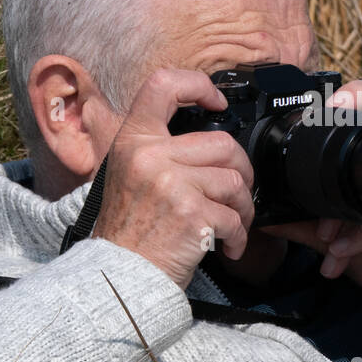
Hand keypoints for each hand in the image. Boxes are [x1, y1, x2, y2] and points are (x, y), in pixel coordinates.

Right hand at [93, 68, 254, 288]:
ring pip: (235, 180)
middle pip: (222, 142)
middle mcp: (149, 157)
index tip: (216, 103)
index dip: (198, 86)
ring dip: (243, 207)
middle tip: (236, 191)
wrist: (118, 276)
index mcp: (132, 141)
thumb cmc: (126, 231)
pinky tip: (226, 247)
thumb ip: (156, 149)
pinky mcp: (192, 215)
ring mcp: (171, 185)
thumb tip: (205, 132)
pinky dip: (238, 237)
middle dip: (240, 170)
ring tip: (231, 224)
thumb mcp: (126, 175)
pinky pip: (235, 217)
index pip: (163, 85)